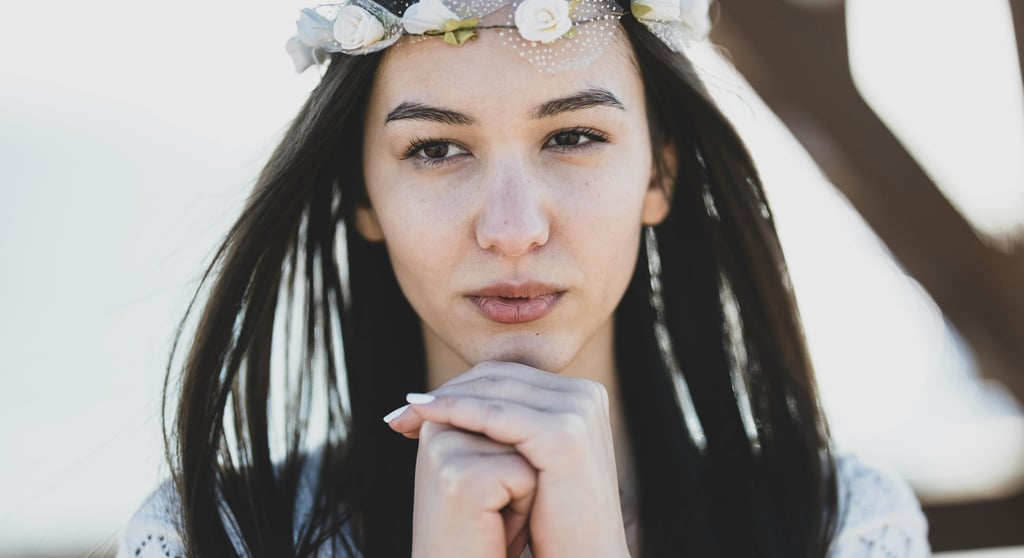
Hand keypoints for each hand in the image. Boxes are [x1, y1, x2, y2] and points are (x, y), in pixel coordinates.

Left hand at [386, 361, 630, 557]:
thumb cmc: (552, 520)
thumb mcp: (533, 459)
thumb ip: (512, 423)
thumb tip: (460, 395)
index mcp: (581, 394)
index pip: (508, 376)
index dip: (460, 387)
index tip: (417, 406)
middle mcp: (585, 394)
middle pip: (499, 378)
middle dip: (446, 391)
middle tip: (404, 408)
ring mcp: (577, 410)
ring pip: (493, 391)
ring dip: (443, 398)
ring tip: (405, 413)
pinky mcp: (563, 433)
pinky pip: (494, 415)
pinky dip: (454, 411)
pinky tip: (424, 418)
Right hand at [409, 420, 536, 557]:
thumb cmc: (484, 534)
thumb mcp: (490, 471)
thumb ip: (497, 430)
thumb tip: (525, 399)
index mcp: (440, 422)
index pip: (510, 413)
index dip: (518, 458)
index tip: (489, 492)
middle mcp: (437, 430)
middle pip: (519, 426)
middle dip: (523, 470)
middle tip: (491, 509)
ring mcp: (445, 451)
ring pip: (526, 446)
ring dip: (526, 487)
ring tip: (493, 518)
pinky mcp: (460, 477)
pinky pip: (525, 476)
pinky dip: (522, 509)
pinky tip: (493, 531)